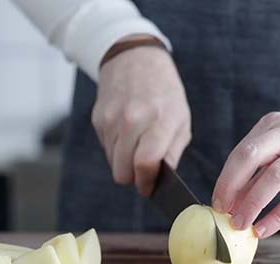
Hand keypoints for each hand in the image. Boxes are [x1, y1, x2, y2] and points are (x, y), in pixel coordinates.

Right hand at [92, 36, 190, 195]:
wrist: (134, 59)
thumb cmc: (164, 93)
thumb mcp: (181, 119)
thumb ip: (173, 151)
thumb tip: (162, 179)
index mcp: (159, 120)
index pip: (146, 163)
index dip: (146, 182)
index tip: (149, 187)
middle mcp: (132, 119)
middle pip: (123, 171)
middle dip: (134, 176)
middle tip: (145, 170)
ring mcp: (112, 119)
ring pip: (113, 163)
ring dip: (124, 162)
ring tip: (137, 144)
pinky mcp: (98, 119)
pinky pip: (106, 149)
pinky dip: (116, 148)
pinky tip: (127, 132)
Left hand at [211, 111, 279, 237]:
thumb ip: (262, 165)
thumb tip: (232, 200)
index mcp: (274, 124)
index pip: (242, 151)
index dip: (226, 179)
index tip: (217, 202)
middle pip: (251, 156)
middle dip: (231, 186)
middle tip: (222, 212)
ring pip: (274, 175)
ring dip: (252, 203)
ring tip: (240, 224)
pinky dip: (277, 216)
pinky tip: (264, 229)